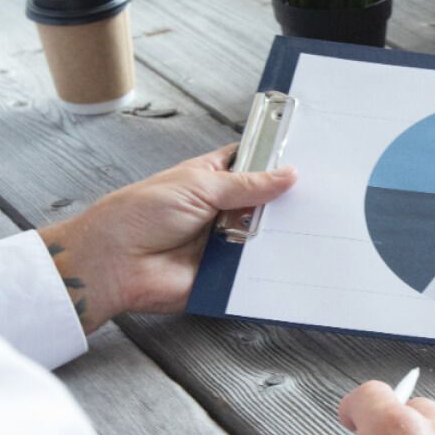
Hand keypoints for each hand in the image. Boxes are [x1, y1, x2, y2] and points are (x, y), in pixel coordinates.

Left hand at [38, 145, 295, 332]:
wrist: (114, 264)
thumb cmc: (138, 216)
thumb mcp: (197, 186)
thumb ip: (246, 184)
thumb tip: (288, 175)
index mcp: (211, 178)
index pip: (252, 164)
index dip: (277, 162)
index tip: (309, 159)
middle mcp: (220, 210)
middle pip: (265, 203)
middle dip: (286, 201)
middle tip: (320, 196)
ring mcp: (224, 243)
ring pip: (264, 238)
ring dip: (281, 235)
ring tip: (315, 225)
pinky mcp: (223, 275)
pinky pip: (254, 272)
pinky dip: (270, 267)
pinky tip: (293, 259)